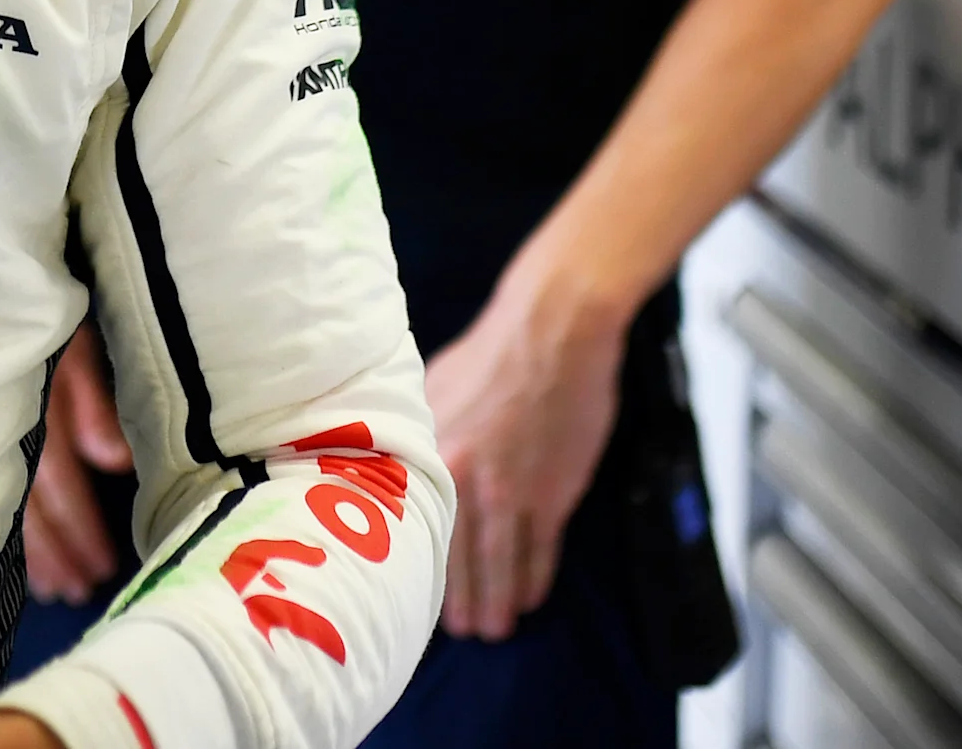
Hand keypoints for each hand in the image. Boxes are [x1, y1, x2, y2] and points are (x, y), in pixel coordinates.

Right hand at [21, 323, 130, 601]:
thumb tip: (116, 464)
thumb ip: (90, 400)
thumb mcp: (69, 339)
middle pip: (27, 504)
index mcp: (31, 406)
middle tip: (78, 592)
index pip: (57, 482)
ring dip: (27, 551)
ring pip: (0, 501)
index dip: (79, 527)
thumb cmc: (32, 301)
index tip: (101, 568)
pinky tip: (5, 556)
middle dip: (54, 553)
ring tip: (51, 590)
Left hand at [423, 242, 630, 641]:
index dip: (416, 562)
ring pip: (497, 561)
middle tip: (460, 631)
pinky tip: (530, 596)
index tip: (410, 590)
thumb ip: (423, 432)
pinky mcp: (551, 493)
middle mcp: (461, 478)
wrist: (553, 329)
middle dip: (456, 597)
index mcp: (427, 451)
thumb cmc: (492, 350)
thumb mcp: (434, 386)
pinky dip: (534, 577)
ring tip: (495, 629)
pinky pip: (539, 548)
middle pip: (455, 553)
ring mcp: (508, 490)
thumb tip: (408, 462)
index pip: (415, 523)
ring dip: (496, 600)